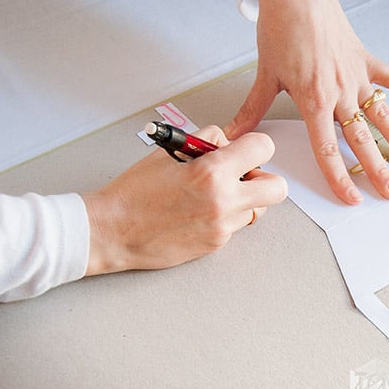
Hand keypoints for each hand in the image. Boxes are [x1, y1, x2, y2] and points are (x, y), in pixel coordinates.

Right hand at [82, 126, 287, 275]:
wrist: (111, 232)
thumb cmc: (132, 193)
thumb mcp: (168, 152)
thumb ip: (204, 143)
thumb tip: (226, 143)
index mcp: (211, 172)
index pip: (263, 148)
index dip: (255, 145)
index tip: (245, 148)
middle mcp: (223, 201)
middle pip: (277, 188)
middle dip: (264, 178)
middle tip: (243, 175)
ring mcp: (221, 227)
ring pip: (257, 209)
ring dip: (244, 199)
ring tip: (215, 194)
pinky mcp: (215, 245)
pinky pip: (235, 226)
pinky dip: (225, 216)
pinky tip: (200, 211)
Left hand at [224, 0, 388, 204]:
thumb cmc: (281, 29)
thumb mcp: (265, 74)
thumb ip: (253, 109)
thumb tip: (234, 133)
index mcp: (315, 101)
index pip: (328, 149)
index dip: (340, 177)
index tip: (352, 197)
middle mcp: (340, 93)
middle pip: (361, 140)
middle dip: (378, 171)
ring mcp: (357, 77)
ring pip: (383, 117)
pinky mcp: (366, 59)